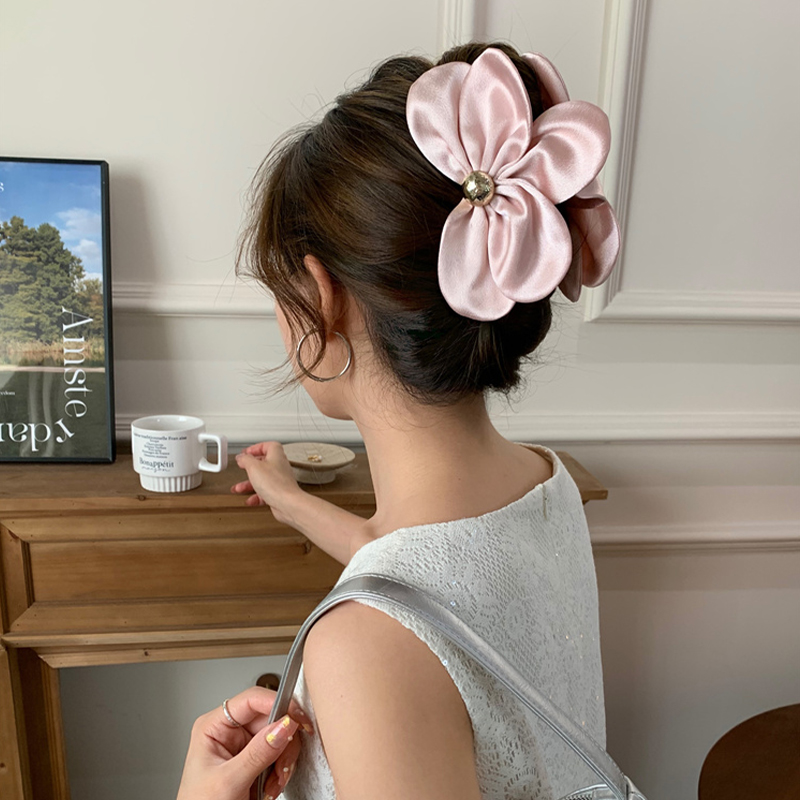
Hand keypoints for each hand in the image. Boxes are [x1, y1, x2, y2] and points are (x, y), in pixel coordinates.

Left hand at [176, 686, 312, 799]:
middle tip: (282, 766)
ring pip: (280, 736)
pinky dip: (281, 771)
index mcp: (214, 726)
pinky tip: (270, 786)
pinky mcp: (255, 759)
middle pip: (271, 718)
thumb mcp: (229, 781)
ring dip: (283, 762)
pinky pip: (280, 754)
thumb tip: (285, 724)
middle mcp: (230, 731)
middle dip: (282, 745)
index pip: (252, 699)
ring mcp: (243, 745)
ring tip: (272, 784)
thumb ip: (258, 753)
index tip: (297, 719)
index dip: (277, 704)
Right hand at [231, 442, 302, 519]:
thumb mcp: (254, 467)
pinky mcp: (278, 493)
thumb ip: (246, 460)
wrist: (287, 503)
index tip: (247, 453)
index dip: (257, 447)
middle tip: (242, 467)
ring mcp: (279, 481)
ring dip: (249, 484)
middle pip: (263, 463)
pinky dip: (256, 496)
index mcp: (276, 456)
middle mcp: (280, 467)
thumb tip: (241, 457)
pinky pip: (265, 493)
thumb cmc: (276, 484)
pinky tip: (250, 500)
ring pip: (262, 480)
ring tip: (238, 488)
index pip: (269, 446)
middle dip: (250, 467)